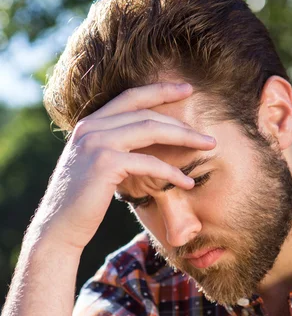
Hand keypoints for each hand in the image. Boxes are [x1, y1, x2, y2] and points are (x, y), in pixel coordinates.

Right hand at [32, 82, 215, 251]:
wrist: (59, 227)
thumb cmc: (81, 203)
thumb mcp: (96, 167)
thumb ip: (113, 150)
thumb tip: (143, 150)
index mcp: (90, 124)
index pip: (130, 97)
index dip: (160, 90)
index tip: (186, 88)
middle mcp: (92, 126)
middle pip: (146, 112)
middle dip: (181, 120)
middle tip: (208, 134)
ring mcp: (97, 142)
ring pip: (151, 129)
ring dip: (185, 138)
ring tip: (209, 147)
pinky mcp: (105, 163)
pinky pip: (149, 162)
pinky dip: (172, 172)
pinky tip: (188, 182)